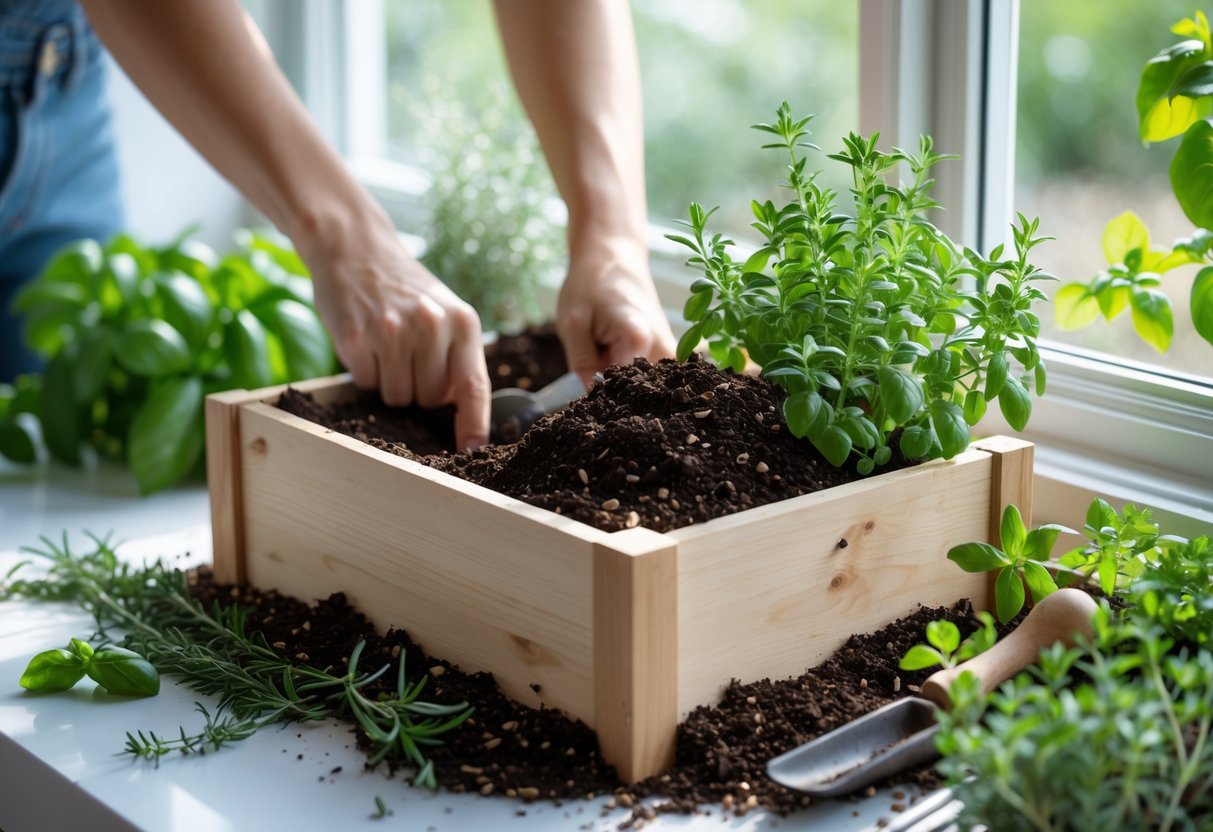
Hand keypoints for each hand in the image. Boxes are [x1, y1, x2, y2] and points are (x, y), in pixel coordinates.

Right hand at [295, 210, 490, 450]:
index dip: (474, 424)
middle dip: (419, 389)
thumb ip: (457, 356)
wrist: (356, 248)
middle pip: (430, 400)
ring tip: (387, 346)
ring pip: (397, 398)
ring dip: (391, 382)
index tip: (473, 451)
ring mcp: (392, 333)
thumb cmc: (406, 288)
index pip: (474, 387)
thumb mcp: (445, 311)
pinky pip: (367, 384)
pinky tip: (366, 342)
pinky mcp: (356, 339)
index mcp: (462, 322)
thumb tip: (458, 406)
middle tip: (408, 355)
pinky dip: (366, 372)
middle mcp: (431, 327)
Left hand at [556, 241, 675, 382]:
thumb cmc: (589, 284)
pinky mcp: (667, 351)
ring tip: (605, 350)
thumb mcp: (573, 323)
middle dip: (615, 391)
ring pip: (644, 387)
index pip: (622, 390)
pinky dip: (631, 374)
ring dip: (623, 382)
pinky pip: (650, 376)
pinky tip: (615, 351)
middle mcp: (663, 349)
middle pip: (638, 392)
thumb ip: (582, 364)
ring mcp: (670, 351)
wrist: (614, 256)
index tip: (586, 393)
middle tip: (594, 361)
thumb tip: (590, 402)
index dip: (601, 396)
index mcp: (640, 340)